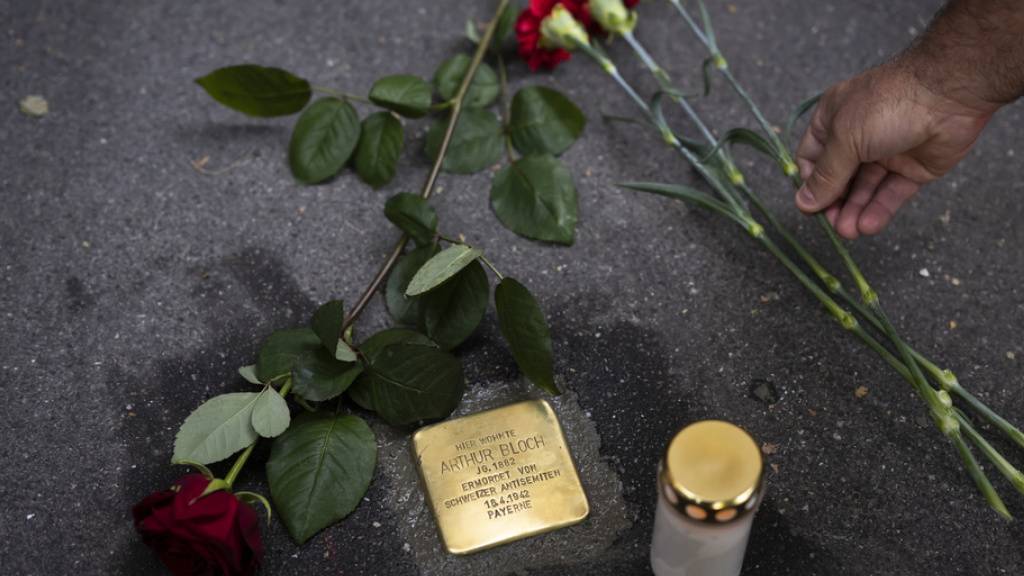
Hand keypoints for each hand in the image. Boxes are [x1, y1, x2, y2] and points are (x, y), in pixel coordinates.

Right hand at [794, 61, 992, 238]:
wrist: (949, 95)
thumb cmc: (888, 106)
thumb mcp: (845, 139)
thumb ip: (825, 175)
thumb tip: (802, 202)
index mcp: (833, 120)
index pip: (811, 158)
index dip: (809, 182)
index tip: (811, 205)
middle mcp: (857, 137)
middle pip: (837, 179)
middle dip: (835, 203)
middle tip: (834, 225)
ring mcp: (885, 153)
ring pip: (864, 189)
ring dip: (855, 211)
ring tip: (851, 231)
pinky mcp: (912, 168)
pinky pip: (891, 193)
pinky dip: (879, 209)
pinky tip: (869, 224)